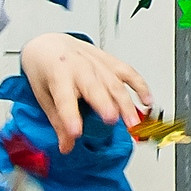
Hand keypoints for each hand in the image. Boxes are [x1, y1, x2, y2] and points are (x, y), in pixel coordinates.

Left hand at [22, 31, 151, 143]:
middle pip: (94, 87)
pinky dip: (140, 86)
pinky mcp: (109, 61)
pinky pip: (128, 72)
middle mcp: (78, 67)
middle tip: (111, 120)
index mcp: (57, 75)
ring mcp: (96, 63)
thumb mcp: (43, 96)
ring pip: (114, 82)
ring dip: (126, 102)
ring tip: (133, 122)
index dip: (70, 116)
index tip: (75, 133)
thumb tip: (67, 146)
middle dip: (104, 104)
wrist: (49, 45)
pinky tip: (147, 101)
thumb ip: (58, 121)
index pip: (64, 98)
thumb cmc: (45, 70)